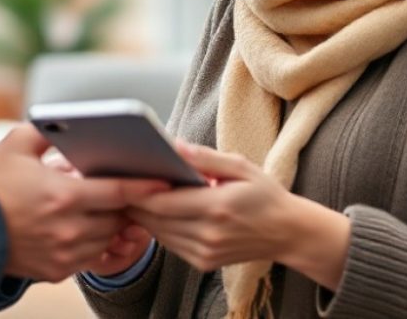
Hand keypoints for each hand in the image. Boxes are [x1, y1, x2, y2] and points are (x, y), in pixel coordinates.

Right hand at [0, 124, 168, 281]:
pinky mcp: (55, 271)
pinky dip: (95, 243)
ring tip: (112, 207)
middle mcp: (68, 229)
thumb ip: (50, 130)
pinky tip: (90, 227)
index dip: (145, 186)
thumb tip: (74, 123)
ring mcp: (63, 254)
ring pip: (107, 239)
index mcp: (63, 195)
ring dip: (113, 224)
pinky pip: (90, 258)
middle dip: (127, 204)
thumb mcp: (17, 144)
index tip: (166, 180)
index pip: (118, 191)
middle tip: (134, 190)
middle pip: (118, 217)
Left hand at [129, 142, 349, 289]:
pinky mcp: (202, 263)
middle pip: (154, 220)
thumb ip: (204, 157)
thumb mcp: (240, 166)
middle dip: (134, 201)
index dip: (138, 190)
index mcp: (216, 207)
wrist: (287, 233)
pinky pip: (169, 244)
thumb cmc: (264, 194)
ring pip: (158, 234)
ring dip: (143, 215)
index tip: (124, 174)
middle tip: (119, 180)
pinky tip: (155, 210)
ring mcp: (204, 253)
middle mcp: (208, 235)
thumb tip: (173, 145)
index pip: (162, 202)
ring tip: (131, 193)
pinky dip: (158, 227)